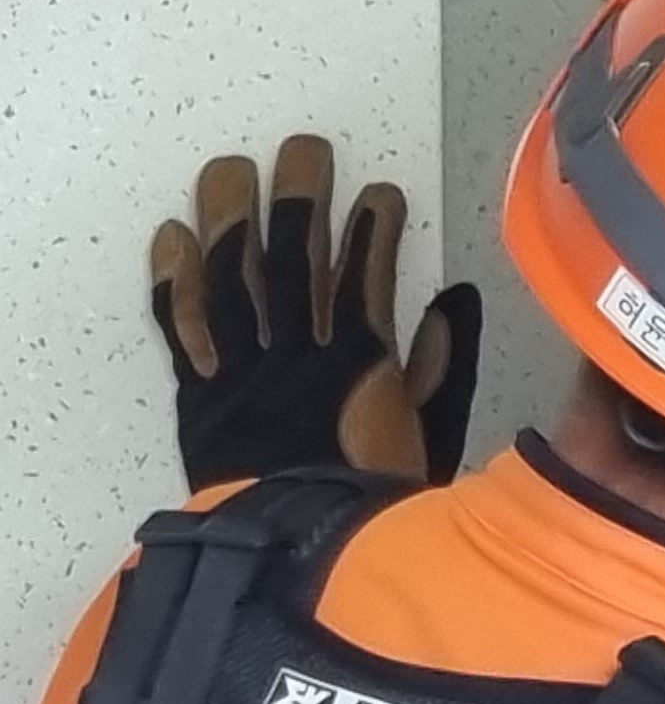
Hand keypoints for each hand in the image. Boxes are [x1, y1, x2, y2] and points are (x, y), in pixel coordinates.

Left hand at [151, 140, 479, 488]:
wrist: (302, 551)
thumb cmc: (375, 498)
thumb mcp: (430, 433)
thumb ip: (441, 364)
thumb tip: (454, 299)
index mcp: (362, 363)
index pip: (367, 273)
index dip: (374, 227)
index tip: (382, 193)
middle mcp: (299, 353)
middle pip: (295, 258)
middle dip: (300, 199)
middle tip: (303, 151)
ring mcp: (244, 368)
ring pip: (231, 277)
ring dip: (230, 218)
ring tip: (232, 171)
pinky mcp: (201, 390)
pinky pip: (180, 324)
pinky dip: (171, 278)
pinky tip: (171, 236)